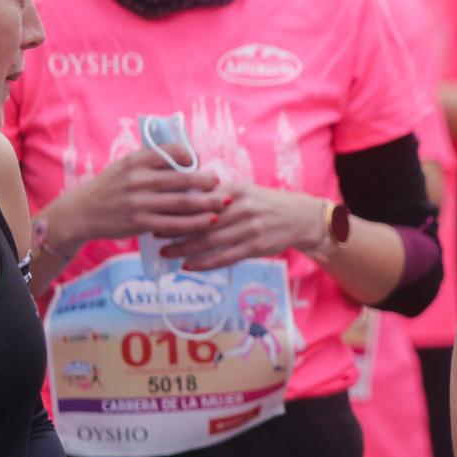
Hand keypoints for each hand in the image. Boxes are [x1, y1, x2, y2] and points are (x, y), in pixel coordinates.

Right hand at [55, 148, 226, 247]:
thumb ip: (152, 161)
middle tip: (219, 182)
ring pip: (182, 203)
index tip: (201, 162)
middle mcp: (138, 179)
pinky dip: (194, 223)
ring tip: (223, 202)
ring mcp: (140, 202)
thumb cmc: (111, 186)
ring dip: (207, 203)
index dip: (192, 156)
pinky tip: (208, 221)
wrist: (82, 211)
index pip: (172, 152)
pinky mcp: (140, 223)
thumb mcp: (125, 166)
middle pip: (182, 179)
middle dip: (207, 181)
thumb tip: (188, 157)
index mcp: (136, 159)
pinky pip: (174, 224)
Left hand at [159, 182, 330, 271]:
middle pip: (202, 221)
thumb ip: (220, 194)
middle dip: (175, 229)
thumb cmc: (268, 204)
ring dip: (185, 248)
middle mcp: (242, 208)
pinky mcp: (255, 247)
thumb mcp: (246, 191)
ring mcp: (249, 229)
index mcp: (236, 190)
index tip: (159, 211)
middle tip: (155, 234)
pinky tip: (189, 266)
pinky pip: (225, 257)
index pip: (201, 198)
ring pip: (210, 241)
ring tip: (167, 252)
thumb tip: (187, 197)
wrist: (301, 218)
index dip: (178, 207)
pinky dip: (205, 263)